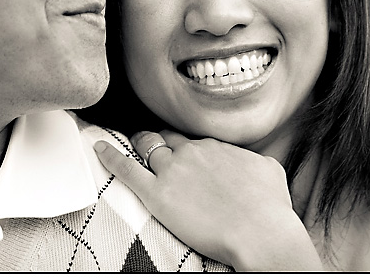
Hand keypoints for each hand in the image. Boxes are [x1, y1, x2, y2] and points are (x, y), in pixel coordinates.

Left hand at [94, 130, 322, 270]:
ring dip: (139, 146)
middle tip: (153, 147)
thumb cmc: (271, 207)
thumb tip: (255, 163)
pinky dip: (110, 156)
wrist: (260, 231)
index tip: (183, 155)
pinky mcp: (158, 194)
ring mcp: (174, 170)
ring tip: (130, 146)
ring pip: (147, 146)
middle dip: (159, 141)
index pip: (193, 140)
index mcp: (217, 147)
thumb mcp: (271, 171)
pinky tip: (98, 147)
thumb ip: (256, 161)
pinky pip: (126, 169)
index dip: (185, 148)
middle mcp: (194, 151)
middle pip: (167, 138)